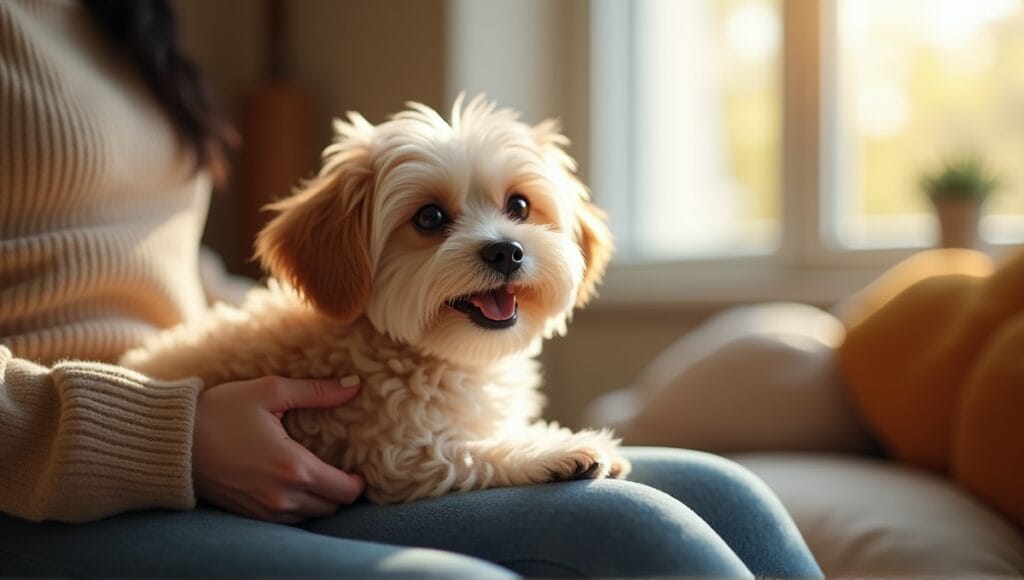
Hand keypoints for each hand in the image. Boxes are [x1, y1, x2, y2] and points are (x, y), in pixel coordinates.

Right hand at [192, 375, 364, 522]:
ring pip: (311, 515)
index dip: (358, 481)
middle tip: (340, 468)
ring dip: (319, 499)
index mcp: (294, 467)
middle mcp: (283, 496)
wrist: (172, 441)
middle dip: (341, 489)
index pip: (346, 491)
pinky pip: (287, 520)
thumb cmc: (220, 411)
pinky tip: (291, 483)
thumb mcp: (270, 391)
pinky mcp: (249, 515)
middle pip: (332, 506)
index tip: (358, 466)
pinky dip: (297, 506)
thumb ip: (316, 391)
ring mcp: (265, 510)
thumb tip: (353, 384)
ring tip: (317, 474)